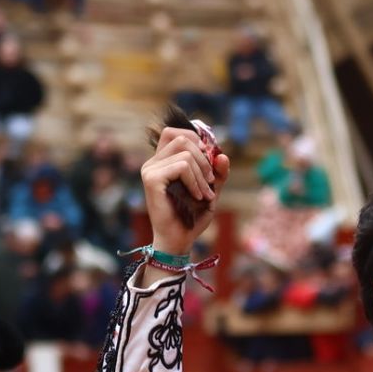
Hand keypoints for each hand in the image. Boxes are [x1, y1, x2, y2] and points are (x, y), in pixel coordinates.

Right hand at [141, 126, 226, 257]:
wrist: (180, 240)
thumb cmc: (192, 216)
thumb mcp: (211, 190)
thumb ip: (217, 172)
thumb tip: (222, 155)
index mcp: (163, 161)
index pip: (174, 132)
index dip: (195, 139)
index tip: (209, 162)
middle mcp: (153, 162)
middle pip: (182, 138)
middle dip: (204, 159)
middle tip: (212, 181)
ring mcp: (150, 169)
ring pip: (185, 152)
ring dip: (202, 174)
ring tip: (206, 194)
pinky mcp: (151, 179)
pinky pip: (182, 166)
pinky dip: (195, 180)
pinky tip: (198, 196)